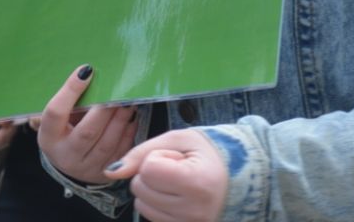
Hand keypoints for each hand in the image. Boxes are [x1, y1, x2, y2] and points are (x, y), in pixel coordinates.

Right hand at [36, 65, 137, 184]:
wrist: (69, 163)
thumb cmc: (64, 130)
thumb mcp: (58, 118)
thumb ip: (69, 100)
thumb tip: (90, 73)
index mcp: (48, 137)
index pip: (55, 112)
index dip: (70, 90)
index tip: (87, 70)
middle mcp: (65, 156)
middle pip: (87, 132)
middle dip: (104, 109)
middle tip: (117, 90)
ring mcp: (86, 169)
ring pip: (107, 144)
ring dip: (120, 120)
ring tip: (128, 101)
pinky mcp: (104, 174)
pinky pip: (120, 153)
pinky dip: (128, 133)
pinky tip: (132, 117)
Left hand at [104, 129, 227, 221]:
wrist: (241, 179)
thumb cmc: (210, 154)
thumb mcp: (178, 139)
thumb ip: (142, 151)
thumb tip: (111, 171)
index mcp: (197, 184)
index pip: (148, 170)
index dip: (157, 157)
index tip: (177, 158)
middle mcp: (194, 212)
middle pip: (140, 188)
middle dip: (151, 174)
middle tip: (177, 170)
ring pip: (141, 205)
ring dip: (152, 190)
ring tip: (177, 183)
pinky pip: (150, 217)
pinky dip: (157, 204)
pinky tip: (176, 196)